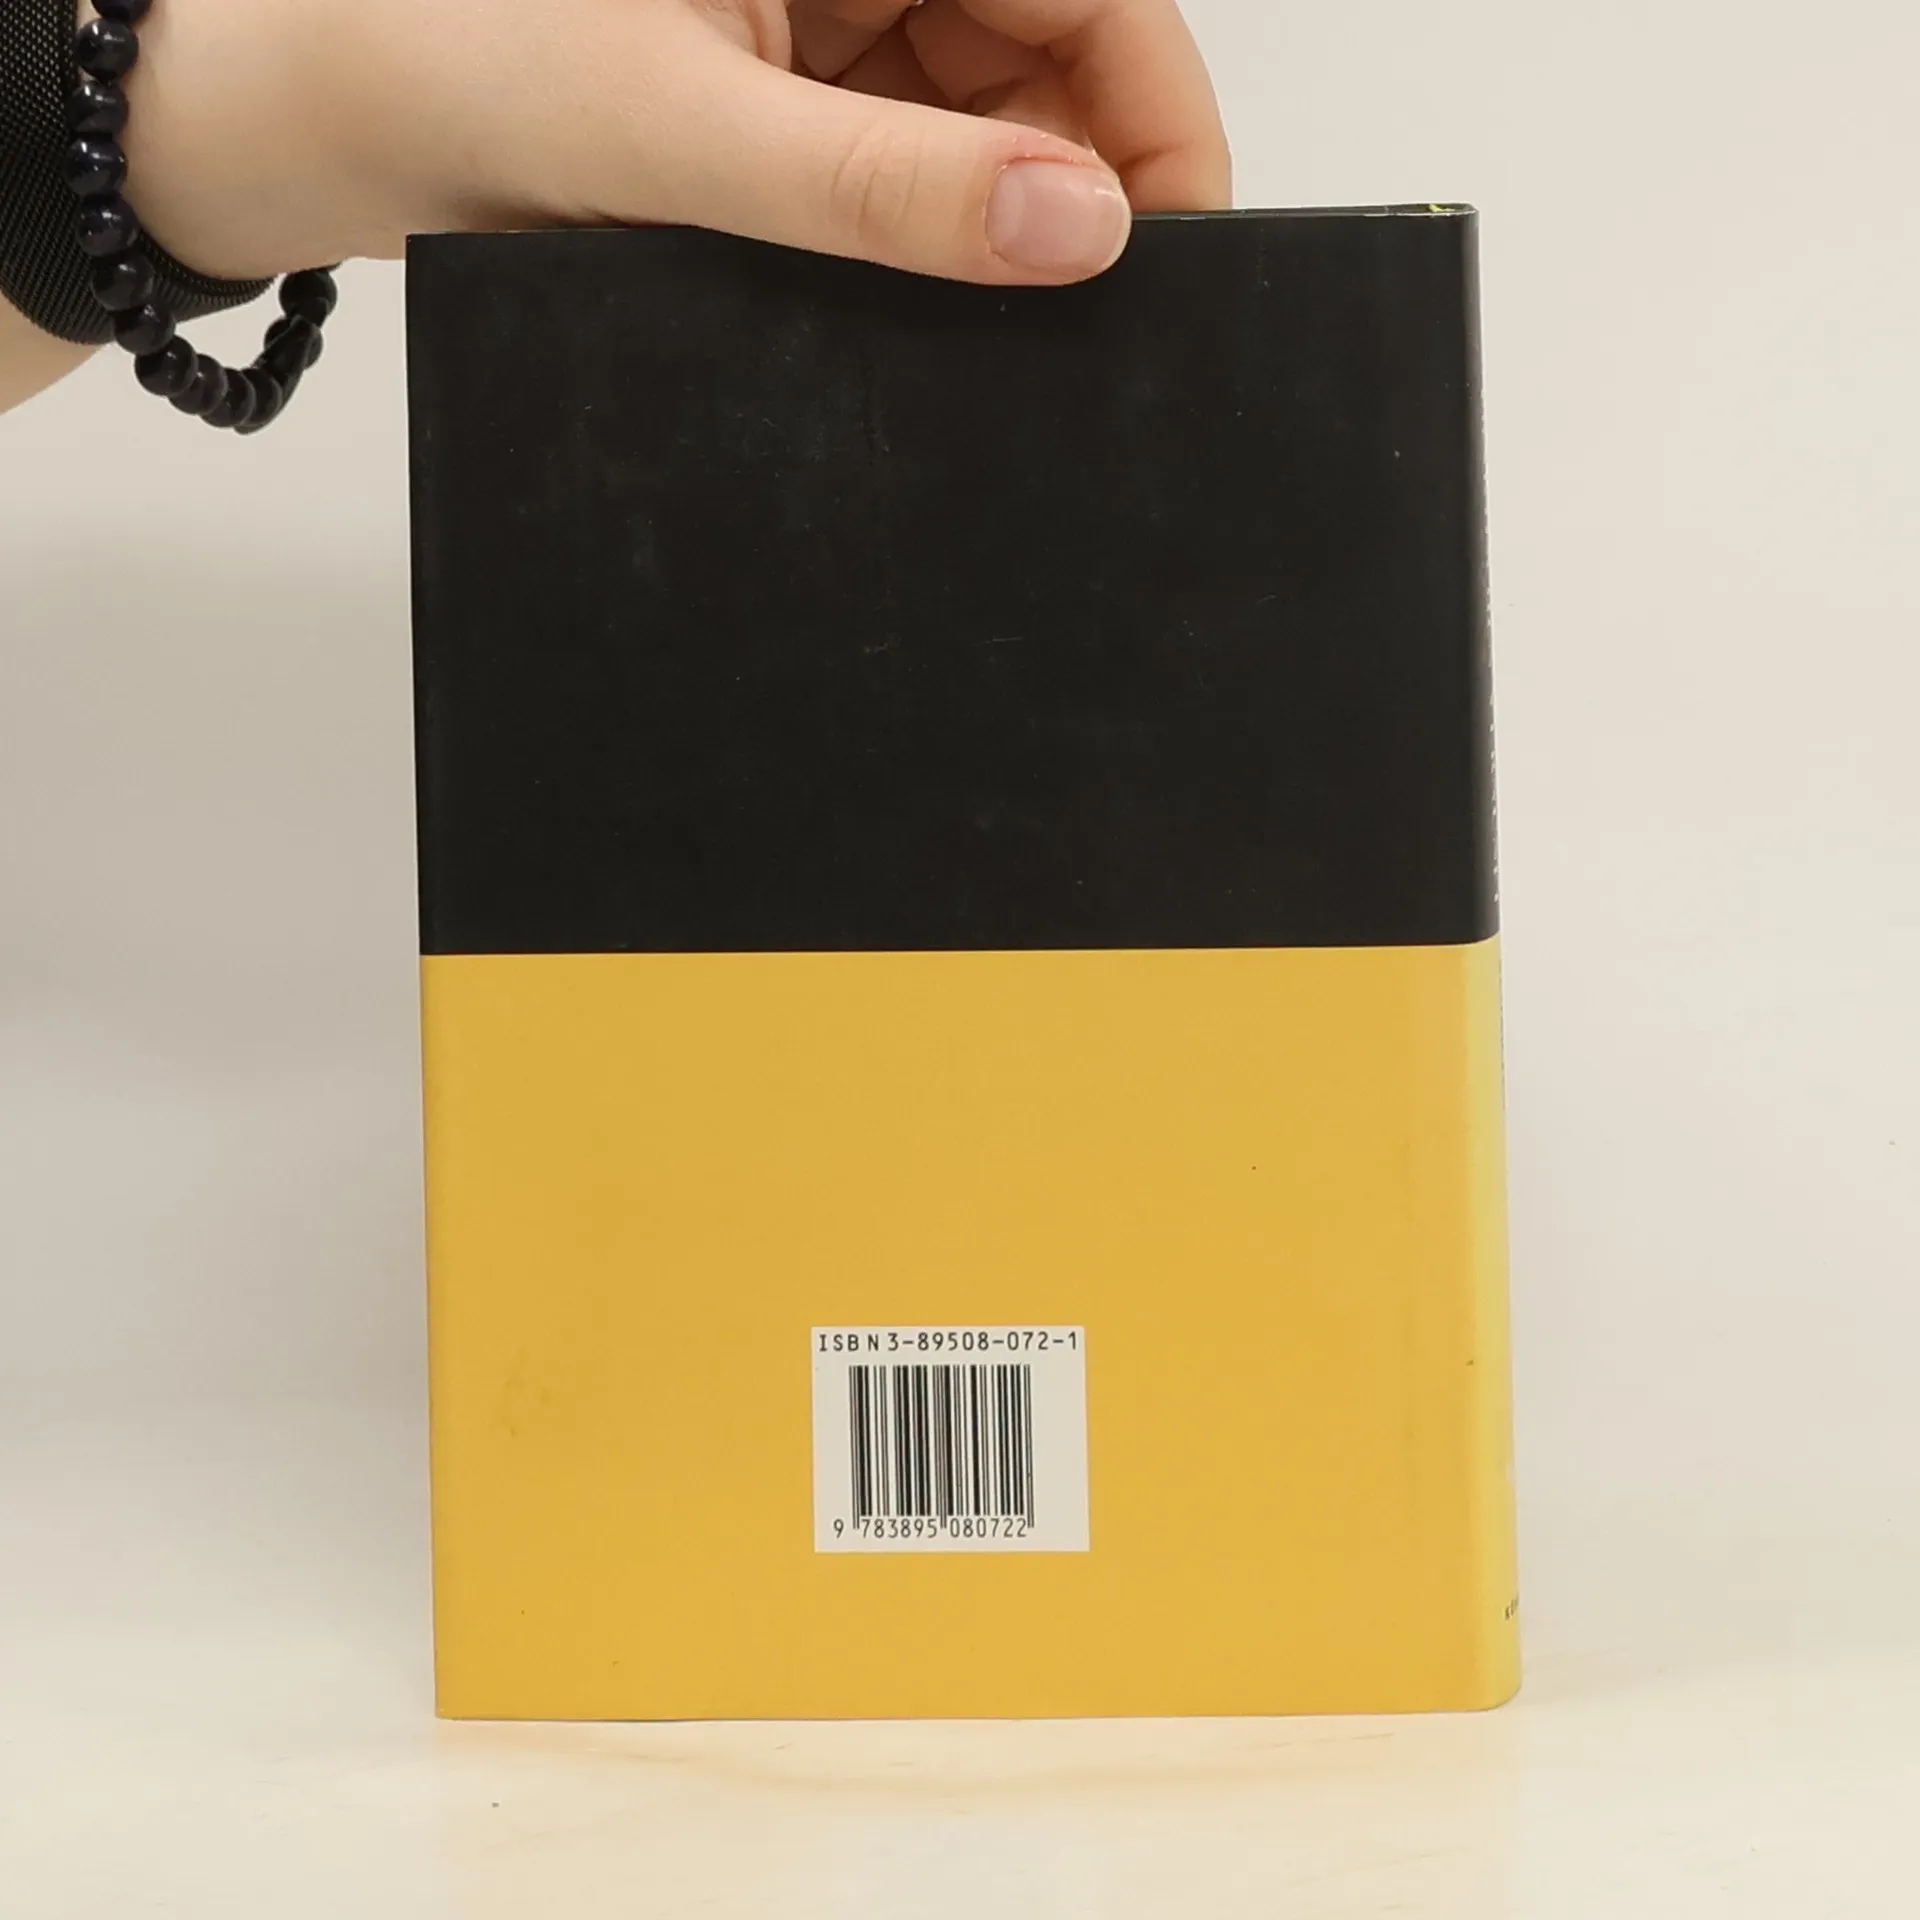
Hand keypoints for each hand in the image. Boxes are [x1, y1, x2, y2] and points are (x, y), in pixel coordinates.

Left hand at [122, 0, 1229, 287]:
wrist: (339, 120)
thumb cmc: (464, 58)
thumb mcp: (690, 132)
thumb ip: (885, 188)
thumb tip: (1077, 229)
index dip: (1157, 120)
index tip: (1175, 256)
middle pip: (1059, 63)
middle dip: (1082, 189)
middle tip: (1078, 328)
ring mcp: (840, 31)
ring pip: (995, 132)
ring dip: (1002, 231)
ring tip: (980, 329)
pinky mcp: (804, 106)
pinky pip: (916, 177)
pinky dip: (934, 248)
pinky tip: (921, 312)